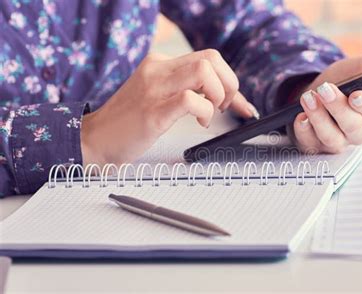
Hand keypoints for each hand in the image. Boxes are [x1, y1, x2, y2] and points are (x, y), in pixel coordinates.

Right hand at [81, 49, 256, 165]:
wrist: (94, 140)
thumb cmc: (129, 122)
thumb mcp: (158, 96)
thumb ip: (187, 90)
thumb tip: (226, 97)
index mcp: (160, 64)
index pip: (208, 58)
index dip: (230, 79)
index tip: (239, 102)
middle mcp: (158, 69)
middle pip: (211, 57)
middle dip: (230, 84)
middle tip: (224, 106)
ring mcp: (154, 89)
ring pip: (204, 71)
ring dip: (219, 95)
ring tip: (210, 113)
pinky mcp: (153, 111)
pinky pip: (190, 99)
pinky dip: (205, 111)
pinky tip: (199, 122)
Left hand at [289, 51, 361, 153]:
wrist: (316, 90)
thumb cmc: (344, 81)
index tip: (355, 95)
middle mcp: (357, 130)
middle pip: (352, 127)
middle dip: (337, 108)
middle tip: (324, 90)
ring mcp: (337, 140)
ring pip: (331, 138)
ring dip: (318, 118)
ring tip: (307, 98)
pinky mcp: (316, 146)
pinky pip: (311, 145)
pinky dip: (304, 131)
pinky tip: (300, 118)